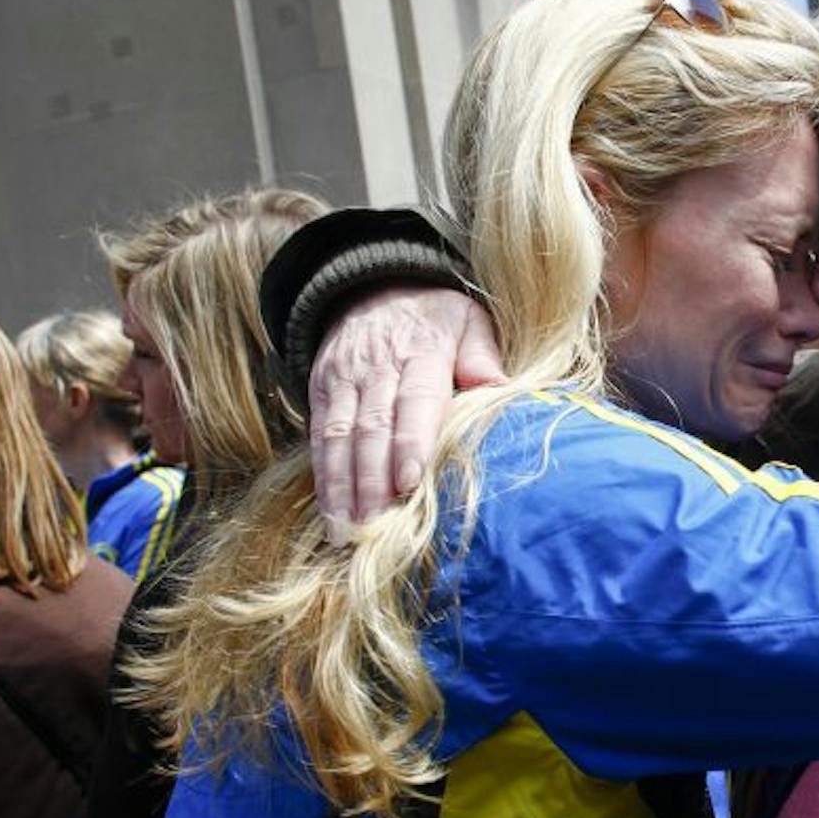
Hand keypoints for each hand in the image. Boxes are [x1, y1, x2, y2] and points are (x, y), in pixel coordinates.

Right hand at [311, 287, 506, 529]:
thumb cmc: (436, 317)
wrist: (373, 285)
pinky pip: (319, 437)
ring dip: (342, 487)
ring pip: (339, 437)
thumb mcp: (467, 320)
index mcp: (421, 352)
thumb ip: (481, 355)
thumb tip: (499, 388)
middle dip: (372, 480)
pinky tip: (331, 514)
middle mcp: (376, 368)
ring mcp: (344, 381)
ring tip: (348, 532)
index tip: (409, 483)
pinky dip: (323, 478)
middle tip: (377, 526)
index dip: (410, 442)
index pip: (414, 400)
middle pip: (371, 427)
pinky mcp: (321, 392)